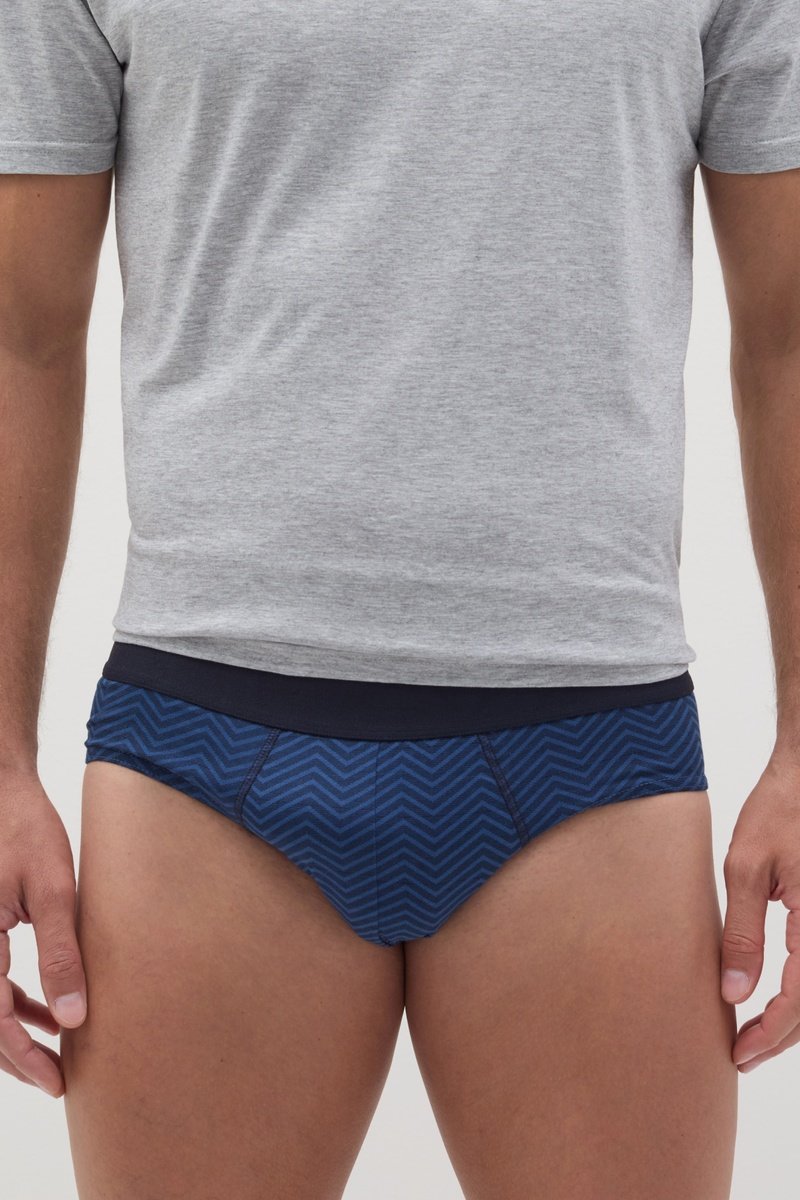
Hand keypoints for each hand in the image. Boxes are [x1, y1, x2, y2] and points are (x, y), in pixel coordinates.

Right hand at [0, 768, 87, 1097]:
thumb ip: (61, 953)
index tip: (55, 1081)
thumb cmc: (26, 830)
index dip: (23, 1056)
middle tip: (57, 1080)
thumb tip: (73, 1017)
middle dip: (17, 1056)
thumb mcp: (54, 890)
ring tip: (55, 1055)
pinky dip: (13, 1002)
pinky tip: (45, 1012)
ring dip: (15, 1033)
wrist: (2, 792)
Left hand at [720, 753, 799, 1071]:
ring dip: (798, 1020)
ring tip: (758, 1036)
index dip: (771, 1035)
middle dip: (784, 1038)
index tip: (740, 1054)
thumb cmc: (779, 811)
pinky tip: (780, 1001)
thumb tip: (734, 993)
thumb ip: (742, 933)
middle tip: (743, 1056)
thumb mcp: (746, 867)